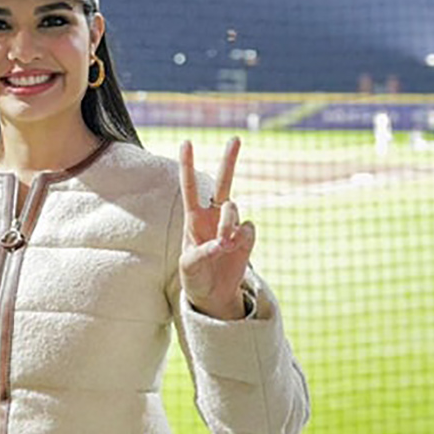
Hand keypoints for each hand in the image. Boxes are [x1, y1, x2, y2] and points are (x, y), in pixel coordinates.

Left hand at [178, 136, 255, 318]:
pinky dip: (241, 238)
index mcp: (193, 218)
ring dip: (228, 224)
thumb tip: (224, 243)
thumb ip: (203, 252)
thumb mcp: (189, 267)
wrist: (213, 295)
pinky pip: (248, 228)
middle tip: (235, 138)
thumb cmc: (194, 277)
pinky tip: (234, 249)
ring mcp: (232, 225)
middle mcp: (213, 216)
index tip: (186, 142)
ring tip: (223, 244)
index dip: (188, 165)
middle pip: (223, 182)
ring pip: (234, 208)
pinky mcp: (246, 237)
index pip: (190, 186)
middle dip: (229, 160)